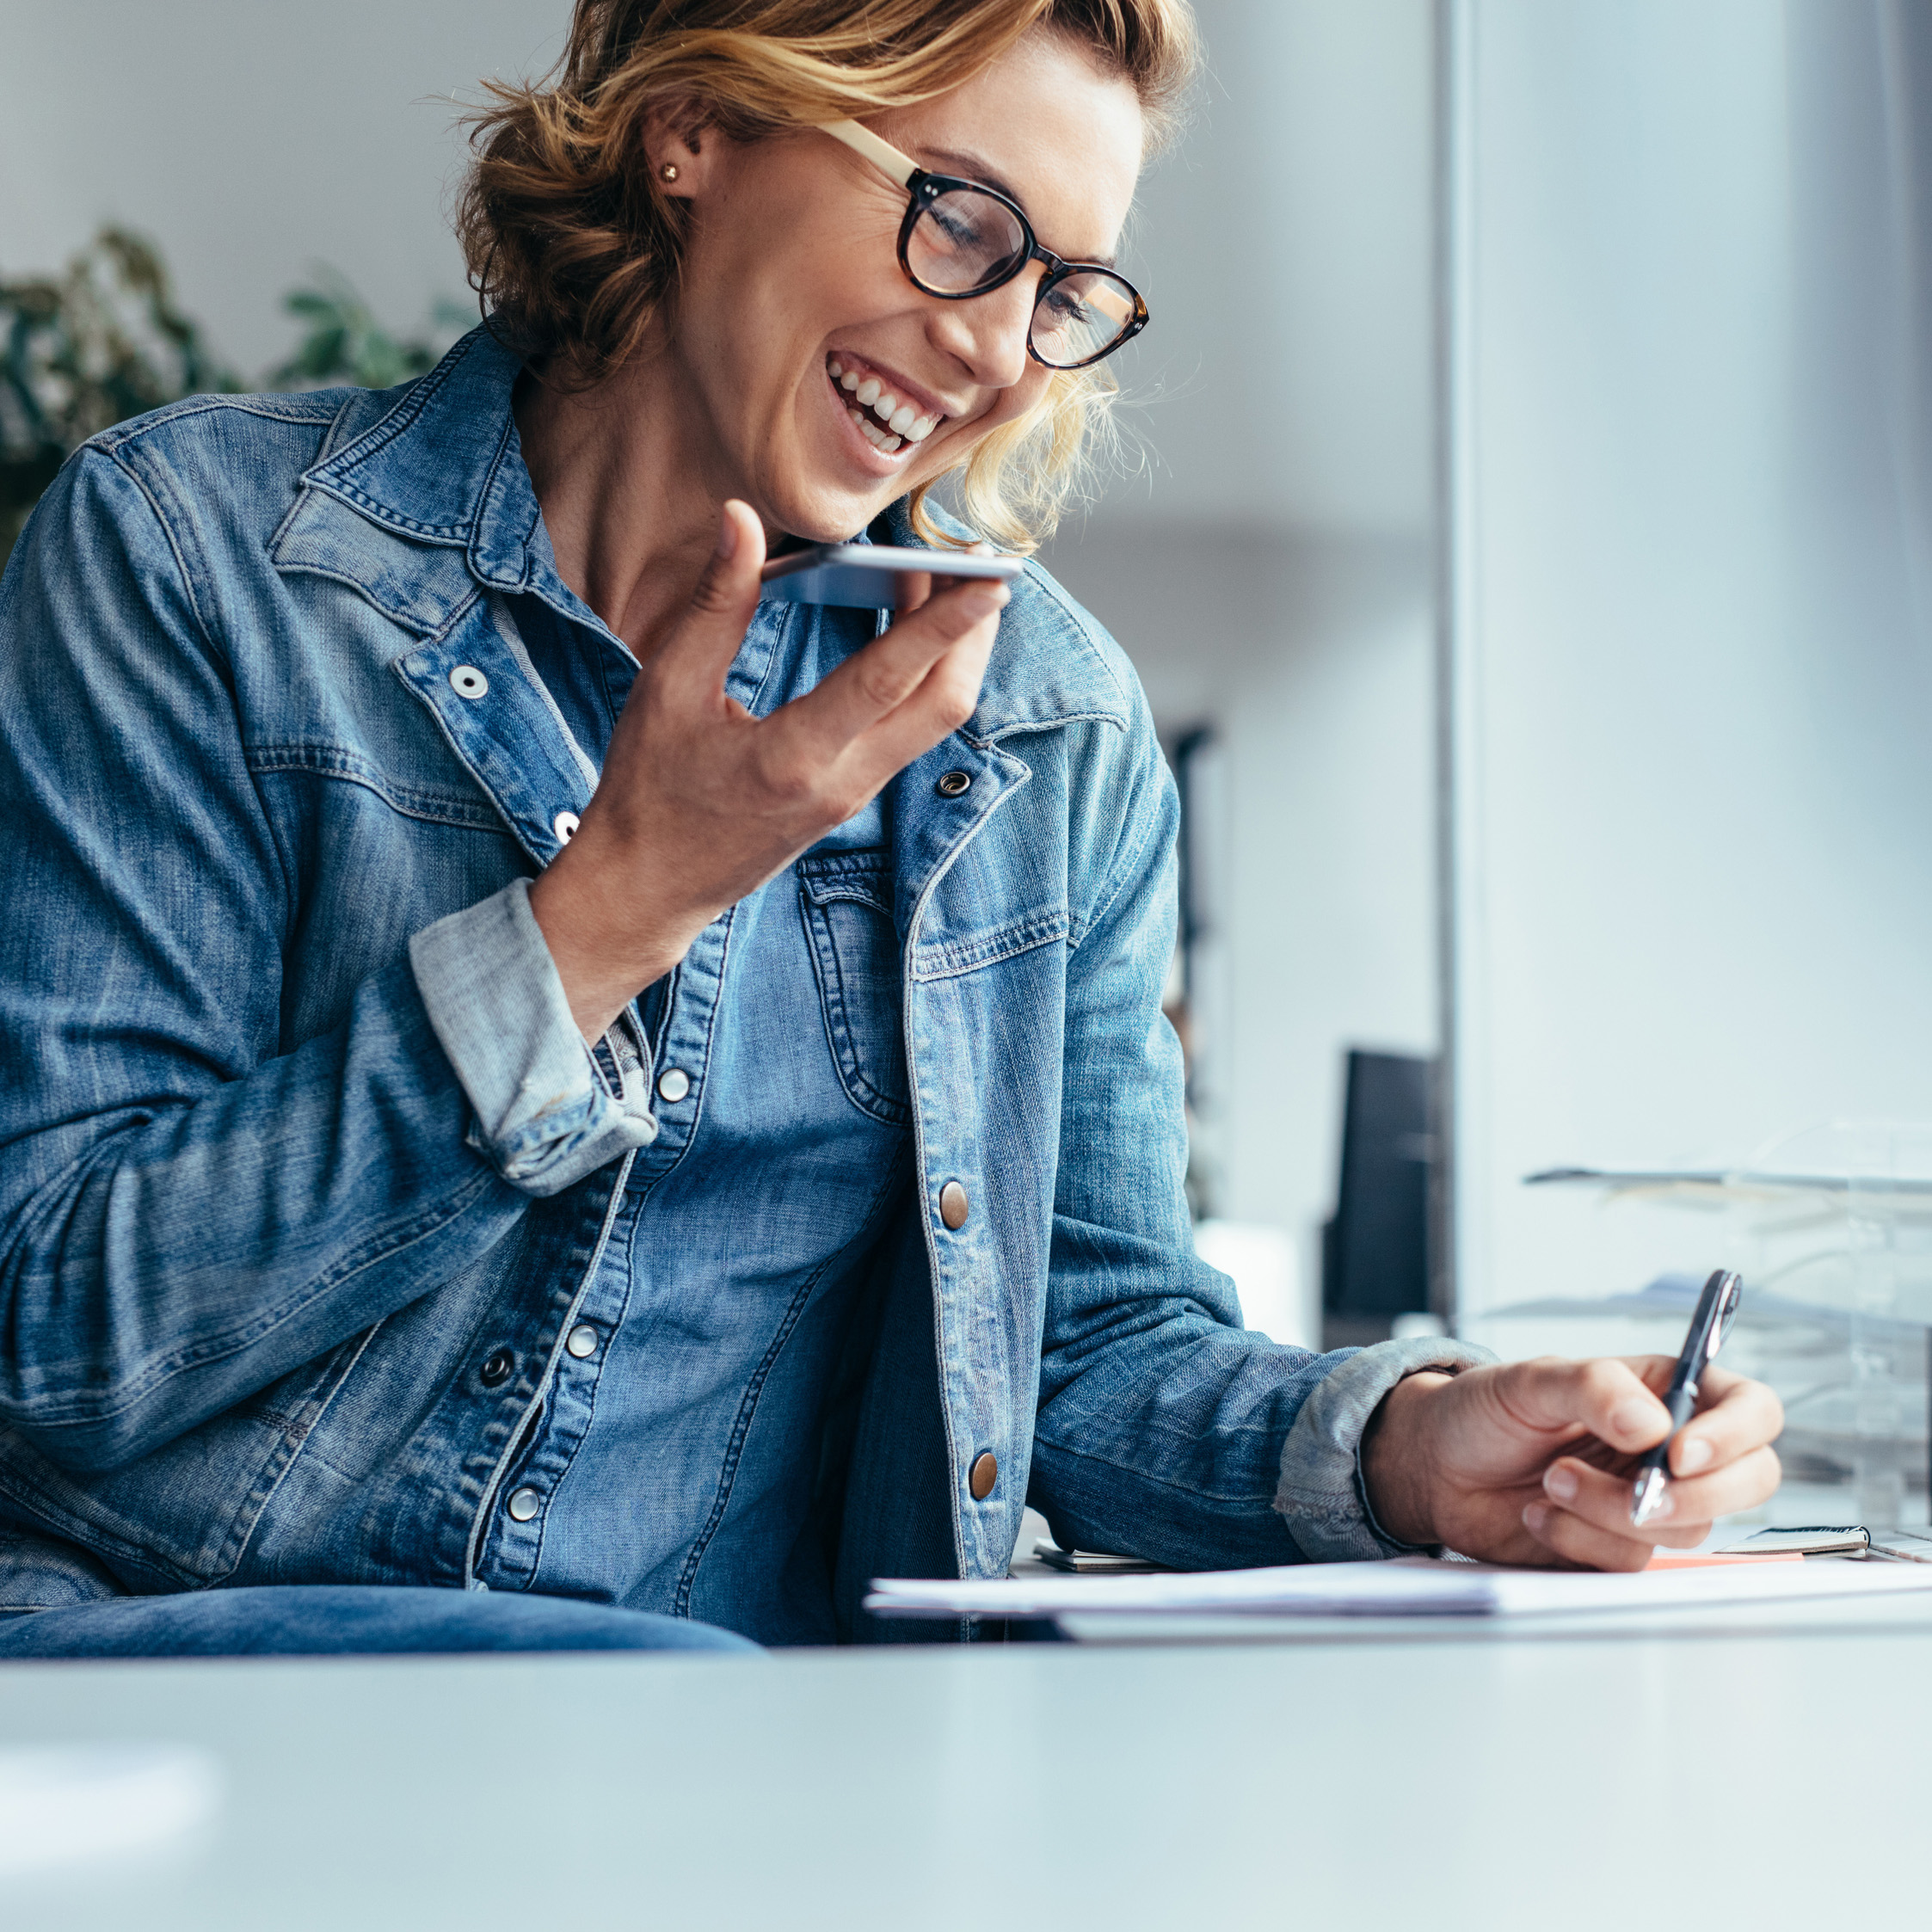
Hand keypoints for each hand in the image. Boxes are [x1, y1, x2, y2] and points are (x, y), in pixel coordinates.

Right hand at [529, 501, 1005, 1038]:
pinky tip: (907, 624)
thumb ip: (714, 603)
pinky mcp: (854, 795)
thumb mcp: (667, 688)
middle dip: (975, 631)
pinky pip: (910, 727)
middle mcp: (842, 782)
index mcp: (794, 758)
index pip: (888, 681)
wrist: (649, 889)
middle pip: (945, 704)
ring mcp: (856, 794)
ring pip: (936, 718)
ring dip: (954, 650)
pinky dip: (924, 673)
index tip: (989, 580)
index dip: (944, 625)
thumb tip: (741, 520)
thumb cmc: (648, 791)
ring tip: (946, 578)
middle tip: (980, 562)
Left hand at [1360, 1355, 1783, 1570]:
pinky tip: (1540, 1515)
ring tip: (1550, 1482)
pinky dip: (1581, 1541)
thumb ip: (1593, 1387)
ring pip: (1685, 1529)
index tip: (1679, 1454)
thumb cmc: (1486, 1410)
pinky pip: (1633, 1562)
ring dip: (1611, 1513)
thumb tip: (1653, 1425)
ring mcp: (1651, 1502)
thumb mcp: (1530, 1379)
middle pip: (1749, 1481)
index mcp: (1665, 1392)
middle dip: (1690, 1496)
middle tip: (1632, 1493)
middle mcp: (1671, 1449)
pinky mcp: (1620, 1546)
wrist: (1438, 1468)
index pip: (1751, 1409)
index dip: (1735, 1436)